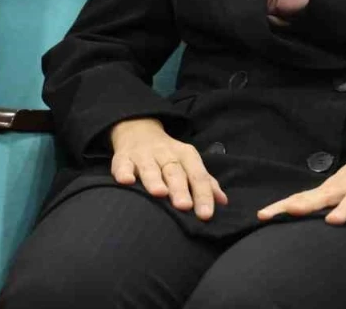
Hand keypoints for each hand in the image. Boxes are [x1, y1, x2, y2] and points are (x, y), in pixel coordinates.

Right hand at [109, 118, 226, 220]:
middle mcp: (166, 154)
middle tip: (184, 206)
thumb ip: (205, 182)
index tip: (206, 214)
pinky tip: (127, 182)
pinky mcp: (123, 158)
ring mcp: (144, 155)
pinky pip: (123, 165)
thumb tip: (223, 201)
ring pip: (150, 168)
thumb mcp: (189, 164)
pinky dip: (124, 172)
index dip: (203, 194)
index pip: (198, 175)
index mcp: (186, 156)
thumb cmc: (169, 156)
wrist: (139, 131)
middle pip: (175, 171)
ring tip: (160, 193)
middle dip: (180, 188)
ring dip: (155, 180)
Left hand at [257, 146, 345, 236]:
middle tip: (289, 212)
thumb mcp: (334, 190)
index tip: (262, 216)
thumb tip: (288, 218)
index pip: (302, 198)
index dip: (282, 206)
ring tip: (333, 221)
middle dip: (305, 205)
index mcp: (329, 190)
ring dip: (344, 209)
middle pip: (322, 197)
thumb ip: (315, 204)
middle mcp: (344, 188)